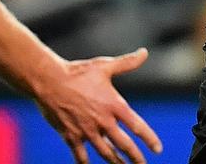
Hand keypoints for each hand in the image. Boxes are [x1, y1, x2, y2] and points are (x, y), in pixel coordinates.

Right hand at [35, 48, 162, 163]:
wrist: (48, 79)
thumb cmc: (77, 72)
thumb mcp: (104, 66)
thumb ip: (127, 62)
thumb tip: (144, 53)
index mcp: (113, 105)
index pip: (137, 126)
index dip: (149, 139)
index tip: (157, 149)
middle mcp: (102, 121)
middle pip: (124, 145)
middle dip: (135, 158)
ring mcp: (86, 130)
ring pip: (106, 153)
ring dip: (116, 162)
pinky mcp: (71, 135)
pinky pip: (80, 155)